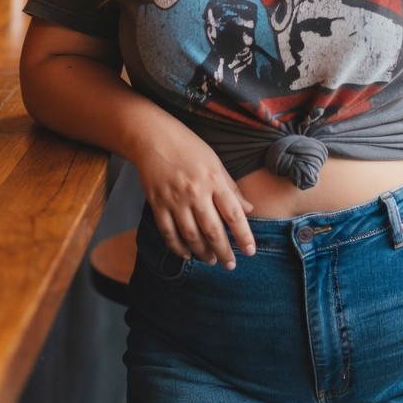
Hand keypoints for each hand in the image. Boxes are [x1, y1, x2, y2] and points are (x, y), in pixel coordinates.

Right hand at [133, 128, 254, 270]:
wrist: (153, 137)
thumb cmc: (189, 147)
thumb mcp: (215, 162)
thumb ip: (231, 187)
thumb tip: (248, 210)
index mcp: (213, 179)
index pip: (233, 214)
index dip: (243, 235)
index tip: (250, 252)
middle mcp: (195, 192)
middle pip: (212, 230)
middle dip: (223, 251)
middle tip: (230, 265)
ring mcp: (174, 199)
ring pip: (191, 235)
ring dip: (202, 252)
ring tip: (211, 260)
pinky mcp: (157, 203)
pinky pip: (168, 232)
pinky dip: (177, 247)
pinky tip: (186, 254)